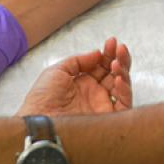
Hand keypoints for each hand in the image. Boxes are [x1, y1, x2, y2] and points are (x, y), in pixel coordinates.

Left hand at [17, 37, 131, 116]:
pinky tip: (118, 78)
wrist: (38, 122)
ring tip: (116, 62)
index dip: (108, 53)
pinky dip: (125, 90)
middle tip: (120, 47)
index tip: (111, 42)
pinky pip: (124, 103)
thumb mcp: (57, 71)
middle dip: (120, 59)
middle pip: (115, 73)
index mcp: (83, 83)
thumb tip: (97, 53)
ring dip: (123, 71)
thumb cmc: (41, 98)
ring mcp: (101, 105)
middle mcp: (94, 94)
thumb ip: (78, 60)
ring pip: (122, 86)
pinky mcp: (107, 118)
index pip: (102, 66)